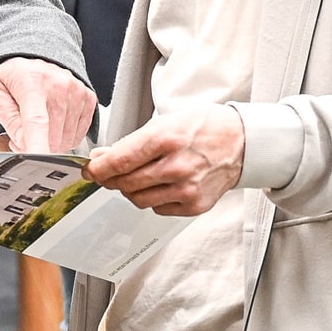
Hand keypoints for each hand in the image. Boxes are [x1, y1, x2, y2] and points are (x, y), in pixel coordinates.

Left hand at [0, 57, 97, 154]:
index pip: (37, 121)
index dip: (37, 145)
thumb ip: (10, 124)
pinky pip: (78, 135)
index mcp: (31, 82)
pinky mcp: (88, 98)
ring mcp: (76, 91)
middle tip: (23, 132)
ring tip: (38, 125)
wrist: (28, 61)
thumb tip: (25, 146)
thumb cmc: (11, 80)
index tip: (36, 160)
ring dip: (51, 142)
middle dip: (36, 144)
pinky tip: (53, 123)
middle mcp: (59, 84)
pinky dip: (65, 136)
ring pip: (66, 140)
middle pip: (52, 137)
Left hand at [86, 104, 245, 216]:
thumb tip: (102, 158)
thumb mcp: (166, 122)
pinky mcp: (194, 205)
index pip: (120, 161)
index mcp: (166, 138)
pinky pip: (158, 209)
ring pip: (138, 199)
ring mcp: (186, 189)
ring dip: (131, 189)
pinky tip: (162, 184)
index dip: (98, 169)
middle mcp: (176, 166)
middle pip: (125, 183)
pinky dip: (153, 198)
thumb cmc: (204, 127)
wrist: (241, 142)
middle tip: (109, 173)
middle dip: (111, 179)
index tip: (90, 170)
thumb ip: (132, 142)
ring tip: (139, 176)